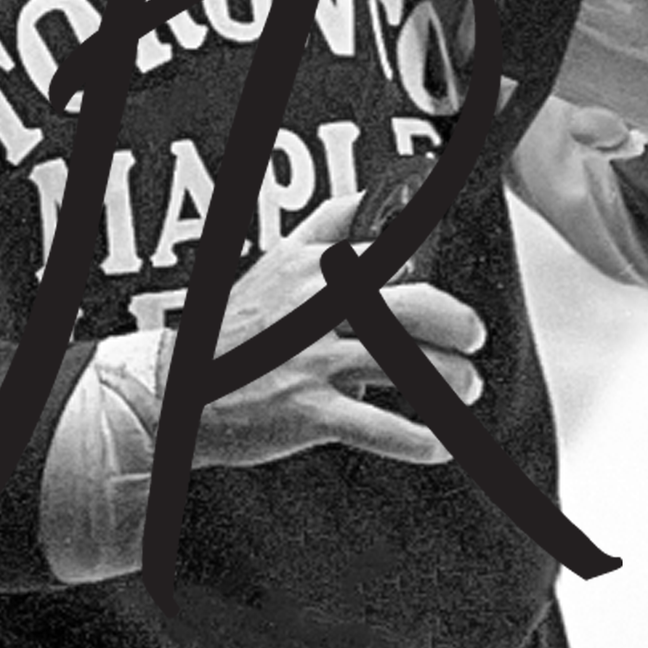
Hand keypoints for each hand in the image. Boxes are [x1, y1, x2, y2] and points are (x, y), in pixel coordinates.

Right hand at [190, 196, 486, 470]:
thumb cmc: (233, 327)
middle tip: (471, 335)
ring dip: (452, 380)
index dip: (422, 248)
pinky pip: (383, 429)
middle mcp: (314, 308)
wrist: (176, 388)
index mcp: (308, 266)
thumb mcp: (274, 263)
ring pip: (408, 366)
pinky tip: (439, 442)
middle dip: (457, 322)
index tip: (444, 259)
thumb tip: (380, 206)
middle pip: (412, 304)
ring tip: (464, 387)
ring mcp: (312, 360)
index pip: (380, 243)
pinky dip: (423, 439)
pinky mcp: (309, 412)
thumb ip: (326, 232)